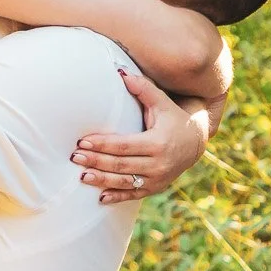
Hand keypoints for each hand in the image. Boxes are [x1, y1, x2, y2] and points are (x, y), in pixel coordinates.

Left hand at [70, 69, 207, 203]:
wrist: (196, 142)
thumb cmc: (173, 118)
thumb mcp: (162, 103)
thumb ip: (143, 88)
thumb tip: (120, 72)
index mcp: (158, 142)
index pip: (124, 145)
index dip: (103, 144)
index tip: (83, 141)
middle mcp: (158, 164)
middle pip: (121, 164)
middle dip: (96, 161)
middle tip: (75, 157)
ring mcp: (157, 178)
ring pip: (125, 182)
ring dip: (102, 180)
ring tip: (82, 176)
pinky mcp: (155, 188)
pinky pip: (134, 194)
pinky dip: (117, 197)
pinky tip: (100, 198)